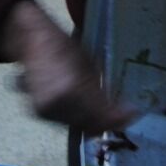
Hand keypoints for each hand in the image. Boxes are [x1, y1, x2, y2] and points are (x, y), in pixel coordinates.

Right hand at [0, 1, 137, 133]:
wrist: (33, 40)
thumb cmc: (66, 48)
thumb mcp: (92, 66)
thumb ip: (106, 93)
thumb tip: (127, 112)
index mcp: (72, 90)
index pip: (101, 116)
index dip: (119, 118)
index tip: (132, 113)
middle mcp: (56, 104)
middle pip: (90, 125)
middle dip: (104, 119)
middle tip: (117, 109)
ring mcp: (45, 111)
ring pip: (77, 125)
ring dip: (89, 118)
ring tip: (93, 100)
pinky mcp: (38, 113)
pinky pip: (63, 121)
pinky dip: (73, 115)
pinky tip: (75, 100)